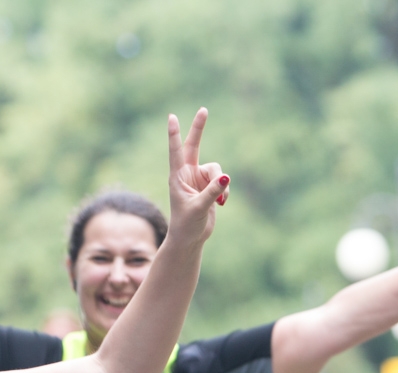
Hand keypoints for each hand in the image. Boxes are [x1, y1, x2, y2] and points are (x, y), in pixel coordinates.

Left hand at [166, 108, 227, 247]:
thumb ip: (212, 191)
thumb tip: (226, 177)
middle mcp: (187, 174)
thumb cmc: (186, 225)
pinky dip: (224, 191)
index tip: (171, 117)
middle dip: (199, 128)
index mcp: (178, 177)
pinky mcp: (209, 186)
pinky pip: (223, 181)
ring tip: (219, 201)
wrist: (190, 238)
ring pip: (217, 170)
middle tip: (204, 109)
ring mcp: (199, 179)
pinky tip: (220, 204)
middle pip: (195, 145)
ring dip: (221, 185)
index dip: (175, 134)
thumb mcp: (199, 207)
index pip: (176, 151)